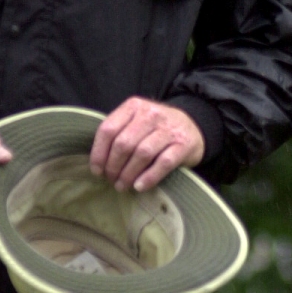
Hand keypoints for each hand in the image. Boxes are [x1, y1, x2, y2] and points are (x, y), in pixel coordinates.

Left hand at [89, 98, 204, 191]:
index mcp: (134, 106)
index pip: (108, 129)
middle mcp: (151, 114)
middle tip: (112, 180)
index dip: (99, 153)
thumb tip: (98, 163)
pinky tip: (139, 186)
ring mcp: (169, 129)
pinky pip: (163, 163)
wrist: (194, 126)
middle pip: (124, 143)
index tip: (97, 171)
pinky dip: (149, 177)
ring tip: (123, 186)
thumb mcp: (137, 121)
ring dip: (128, 174)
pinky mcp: (183, 144)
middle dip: (113, 167)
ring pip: (142, 154)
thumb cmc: (157, 128)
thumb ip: (119, 133)